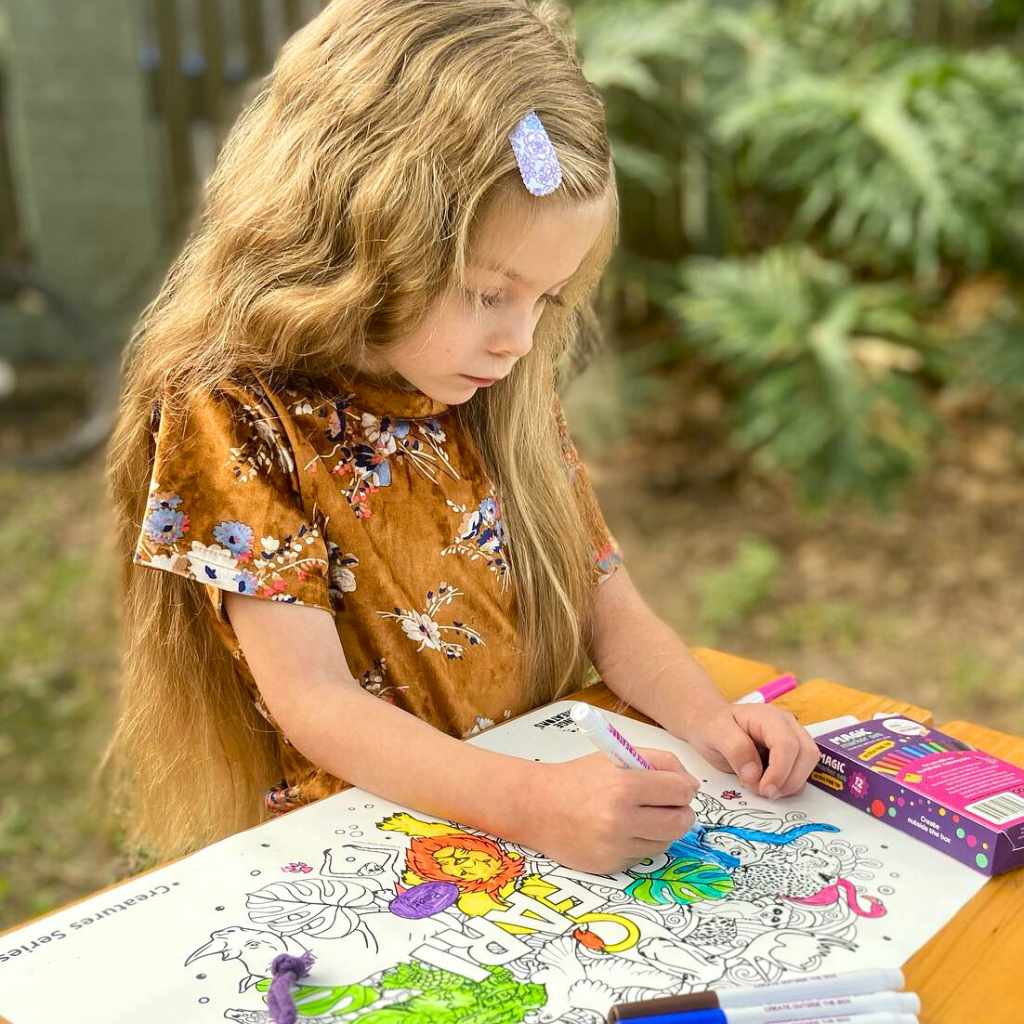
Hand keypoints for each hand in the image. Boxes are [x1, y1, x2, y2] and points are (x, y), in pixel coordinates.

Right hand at [522, 750, 698, 874]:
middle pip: (680, 822)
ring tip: (642, 815)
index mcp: (623, 786)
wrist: (536, 806)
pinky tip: (623, 830)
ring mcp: (615, 847)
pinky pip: (643, 856)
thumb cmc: (577, 777)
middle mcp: (620, 819)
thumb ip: (656, 762)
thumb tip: (690, 783)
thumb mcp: (615, 756)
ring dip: (661, 829)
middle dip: (681, 811)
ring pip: (665, 842)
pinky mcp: (610, 866)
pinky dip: (641, 843)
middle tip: (669, 804)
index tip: (679, 786)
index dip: (684, 787)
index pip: (680, 791)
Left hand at [683, 703, 819, 798]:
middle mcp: (787, 725)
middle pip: (807, 754)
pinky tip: (767, 783)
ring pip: (809, 764)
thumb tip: (754, 775)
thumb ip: (735, 750)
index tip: (764, 789)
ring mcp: (793, 738)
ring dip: (790, 783)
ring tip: (762, 787)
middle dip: (789, 780)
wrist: (710, 723)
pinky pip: (802, 772)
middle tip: (763, 792)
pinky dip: (788, 784)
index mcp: (769, 717)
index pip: (787, 744)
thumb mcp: (715, 733)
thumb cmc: (713, 726)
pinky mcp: (793, 753)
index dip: (780, 771)